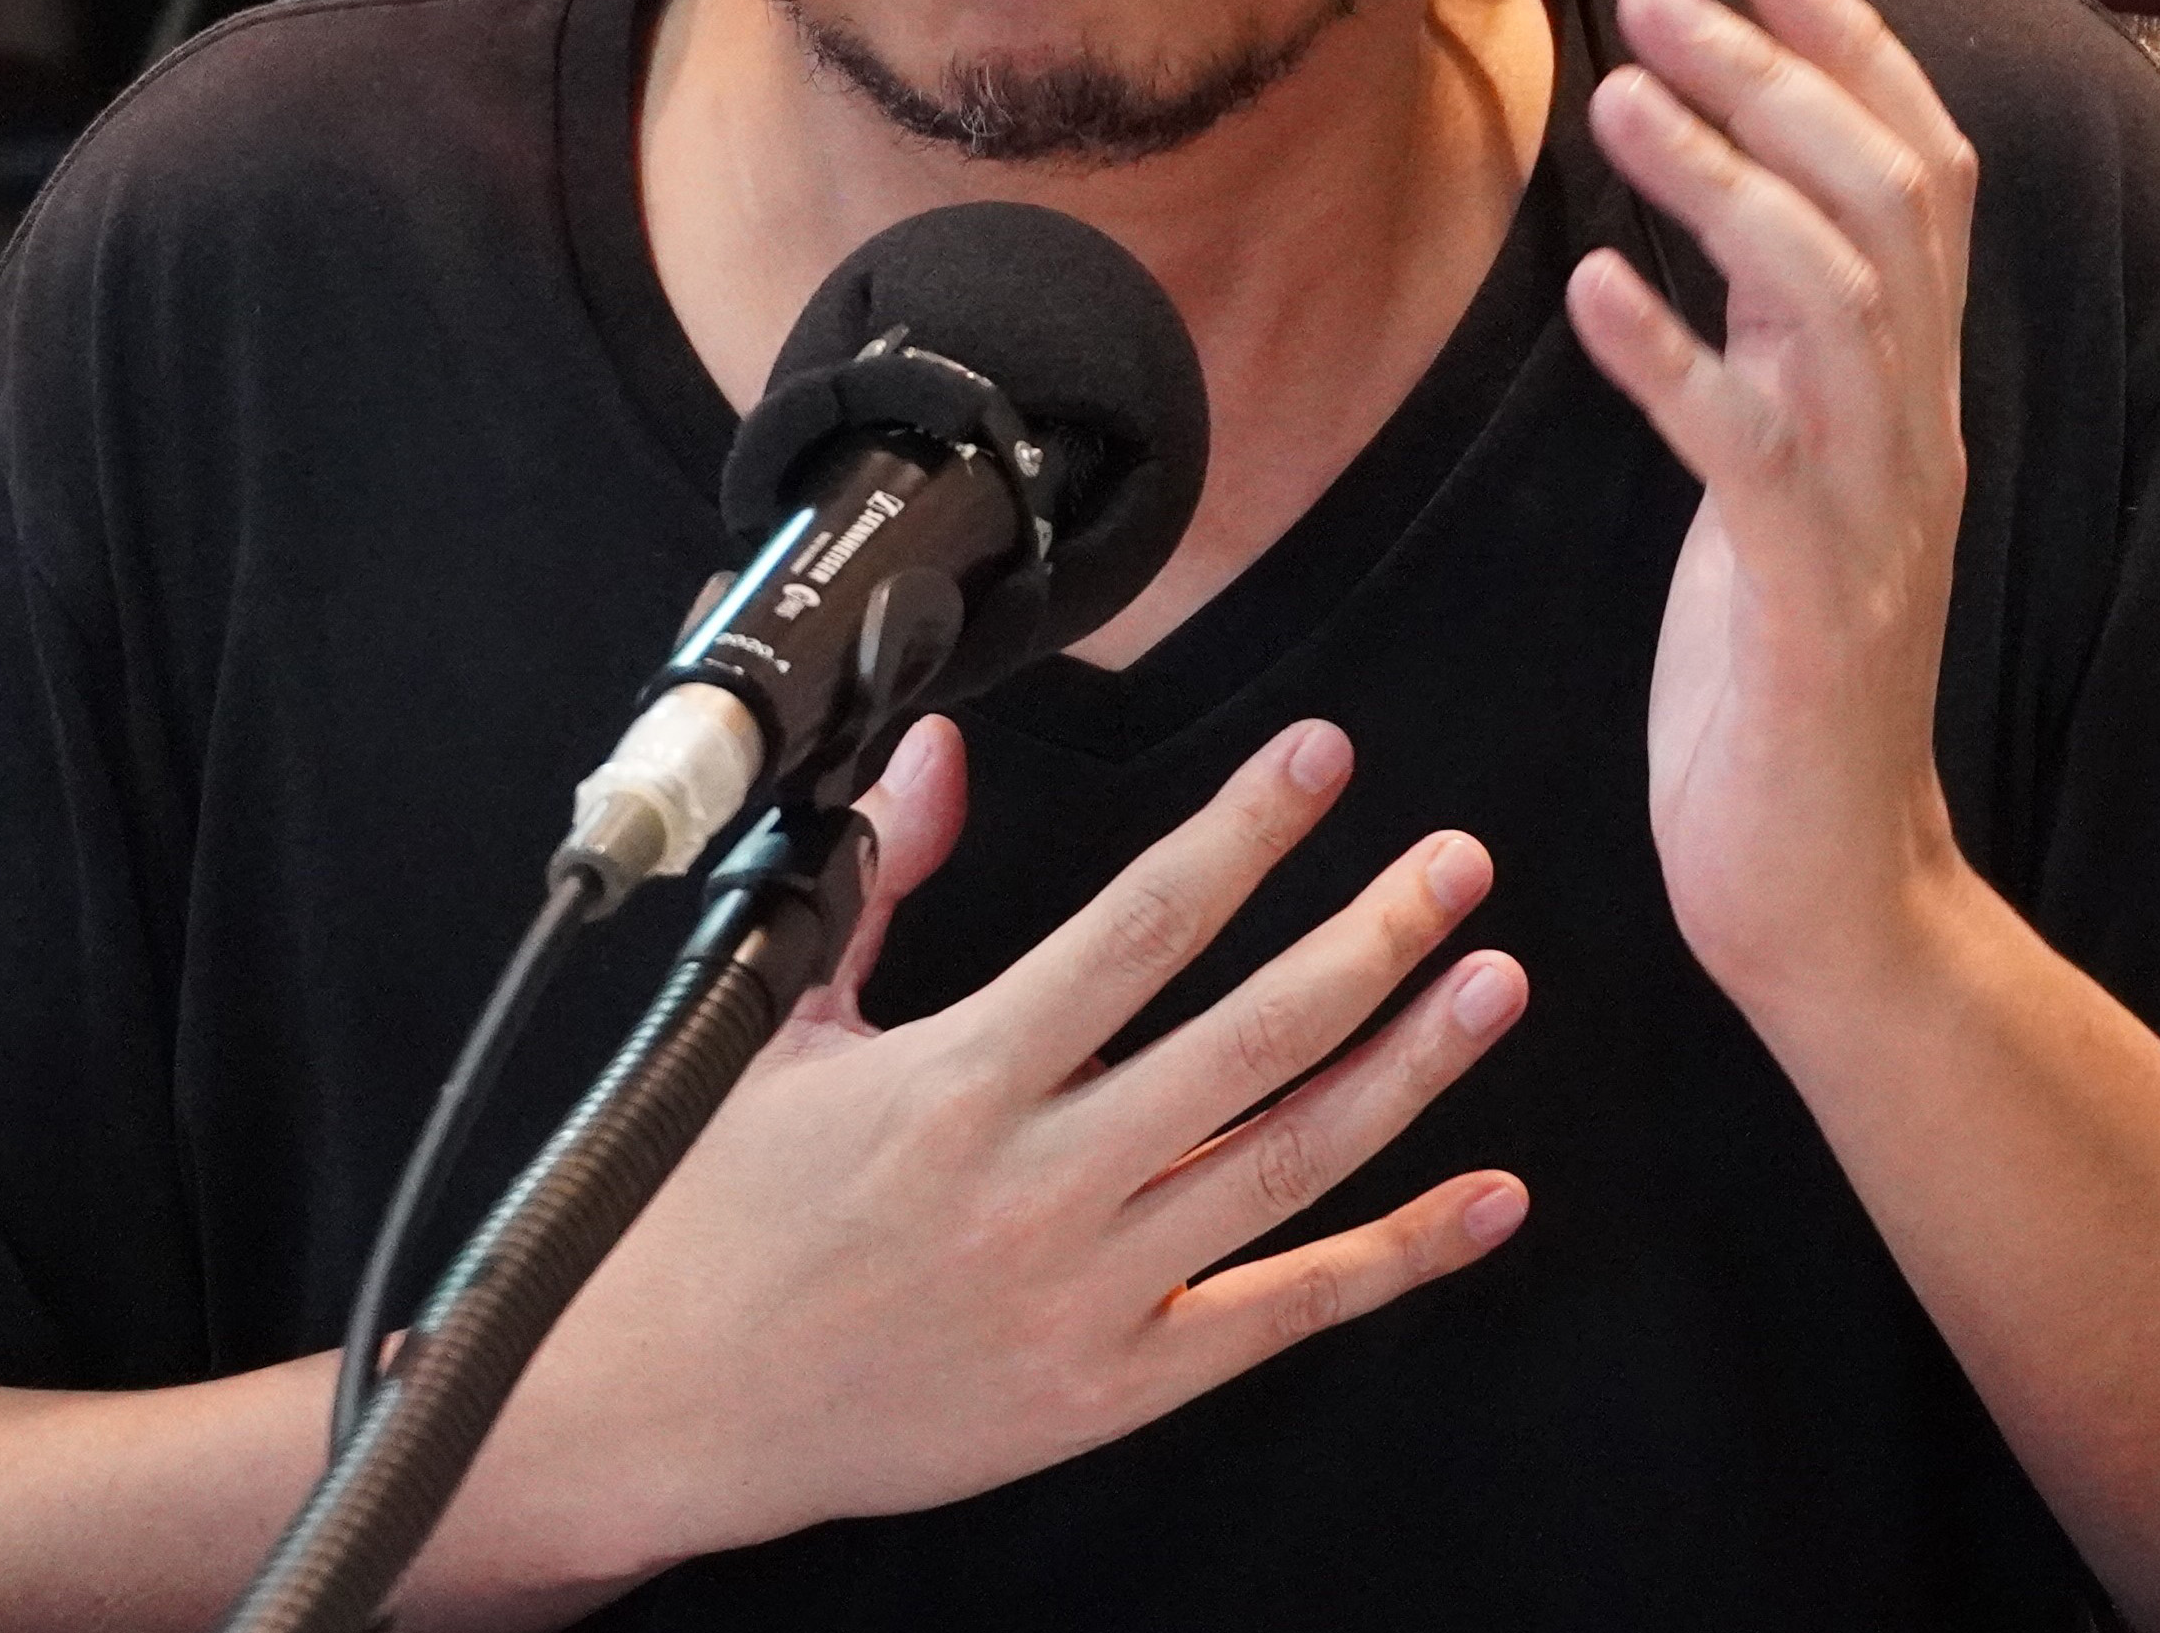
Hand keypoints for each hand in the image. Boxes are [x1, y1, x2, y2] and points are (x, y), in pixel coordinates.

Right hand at [447, 713, 1529, 1591]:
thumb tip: (945, 754)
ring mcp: (1086, 1293)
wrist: (665, 1405)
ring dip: (1409, 1070)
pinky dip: (1399, 1257)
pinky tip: (1489, 1197)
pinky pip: (1282, 1313)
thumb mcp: (788, 1022)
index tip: (1322, 761)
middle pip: (1249, 1042)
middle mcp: (1039, 1184)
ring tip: (1494, 982)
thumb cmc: (717, 1210)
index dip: (1243, 836)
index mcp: (961, 1078)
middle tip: (1460, 864)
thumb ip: (886, 879)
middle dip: (1372, 940)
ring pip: (1289, 1165)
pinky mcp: (1112, 1387)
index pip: (1139, 929)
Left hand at [1568, 0, 1982, 1004]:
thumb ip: (1775, 369)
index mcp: (1913, 406)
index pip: (1928, 181)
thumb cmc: (1779, 698)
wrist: (1832, 902)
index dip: (1860, 56)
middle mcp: (1915, 438)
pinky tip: (1597, 287)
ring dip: (1725, 180)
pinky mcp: (1807, 606)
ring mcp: (1872, 519)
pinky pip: (1751, 452)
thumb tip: (1716, 230)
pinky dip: (1674, 359)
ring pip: (1837, 298)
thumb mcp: (1782, 498)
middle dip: (1777, 78)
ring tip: (1623, 92)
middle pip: (1887, 203)